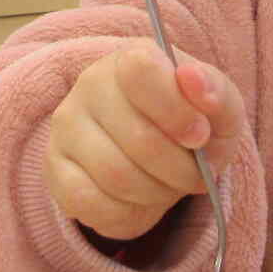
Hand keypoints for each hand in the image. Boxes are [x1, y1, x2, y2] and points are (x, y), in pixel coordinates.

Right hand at [46, 40, 245, 241]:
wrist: (157, 148)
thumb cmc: (189, 122)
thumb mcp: (218, 108)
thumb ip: (215, 92)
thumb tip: (193, 79)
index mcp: (133, 58)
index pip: (141, 70)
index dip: (177, 111)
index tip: (200, 136)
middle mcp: (90, 85)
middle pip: (138, 139)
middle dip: (180, 170)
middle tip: (195, 177)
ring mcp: (67, 127)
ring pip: (115, 175)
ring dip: (156, 193)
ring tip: (169, 187)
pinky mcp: (54, 167)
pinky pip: (90, 203)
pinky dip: (127, 213)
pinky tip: (140, 201)